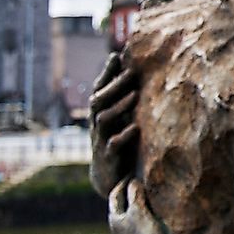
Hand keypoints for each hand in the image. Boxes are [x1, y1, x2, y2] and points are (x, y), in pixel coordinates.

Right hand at [89, 53, 138, 196]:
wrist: (108, 177)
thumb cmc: (118, 142)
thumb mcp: (119, 120)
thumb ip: (123, 98)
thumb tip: (133, 70)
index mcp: (99, 114)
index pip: (98, 90)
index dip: (106, 73)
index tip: (117, 56)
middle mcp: (97, 125)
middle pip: (99, 101)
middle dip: (114, 85)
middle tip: (131, 71)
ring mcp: (101, 140)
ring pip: (104, 120)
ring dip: (119, 106)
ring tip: (135, 95)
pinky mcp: (109, 157)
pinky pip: (113, 145)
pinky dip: (124, 135)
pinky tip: (136, 127)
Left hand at [109, 177, 172, 233]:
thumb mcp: (139, 211)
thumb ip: (134, 195)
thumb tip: (133, 180)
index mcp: (116, 222)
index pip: (115, 196)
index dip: (123, 182)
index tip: (132, 173)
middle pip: (120, 212)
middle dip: (128, 198)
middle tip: (138, 185)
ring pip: (131, 227)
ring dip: (138, 215)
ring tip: (151, 206)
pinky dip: (145, 229)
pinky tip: (157, 229)